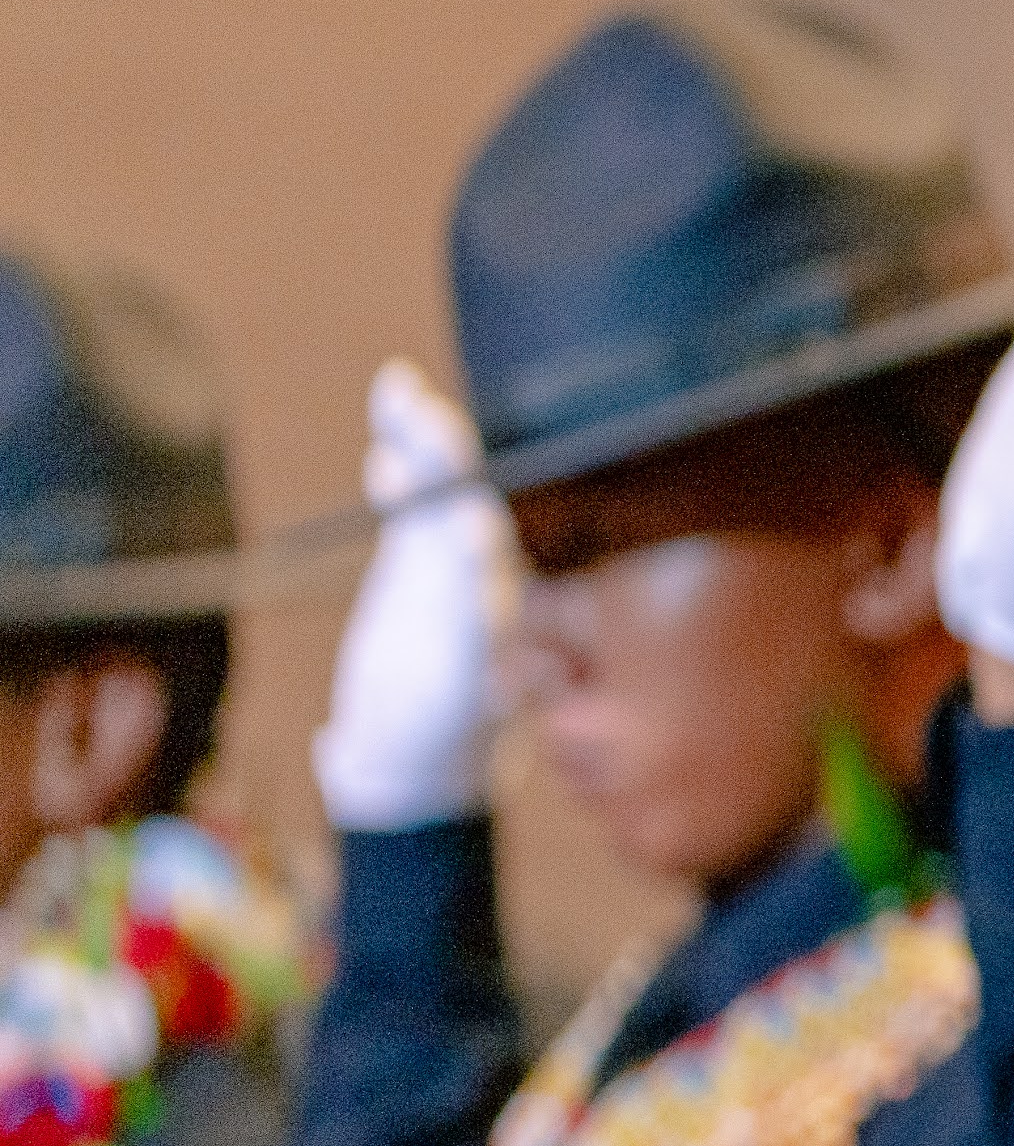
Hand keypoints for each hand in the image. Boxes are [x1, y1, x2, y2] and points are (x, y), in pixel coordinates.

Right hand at [313, 363, 517, 831]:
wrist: (414, 756)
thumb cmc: (439, 739)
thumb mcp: (457, 704)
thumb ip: (467, 655)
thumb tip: (465, 607)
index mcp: (494, 611)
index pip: (485, 553)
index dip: (467, 521)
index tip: (451, 497)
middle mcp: (478, 582)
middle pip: (462, 501)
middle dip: (443, 457)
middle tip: (418, 411)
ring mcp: (446, 571)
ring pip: (437, 492)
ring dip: (420, 443)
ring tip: (397, 389)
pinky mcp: (415, 569)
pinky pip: (411, 511)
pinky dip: (402, 477)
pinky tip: (386, 447)